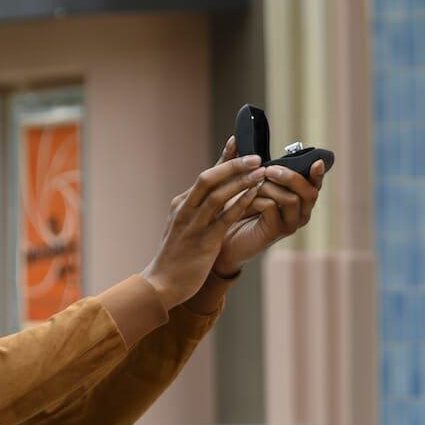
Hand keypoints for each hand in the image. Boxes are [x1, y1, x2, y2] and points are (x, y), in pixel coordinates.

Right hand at [140, 141, 264, 308]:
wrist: (162, 284)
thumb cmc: (178, 257)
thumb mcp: (186, 228)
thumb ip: (200, 211)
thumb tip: (221, 196)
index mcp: (182, 204)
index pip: (206, 175)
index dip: (224, 158)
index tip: (238, 140)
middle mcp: (185, 209)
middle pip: (209, 178)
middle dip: (233, 164)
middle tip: (256, 155)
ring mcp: (193, 224)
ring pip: (218, 194)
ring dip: (241, 181)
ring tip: (262, 172)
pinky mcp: (204, 241)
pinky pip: (225, 217)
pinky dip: (241, 203)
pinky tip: (256, 194)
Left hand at [212, 155, 330, 276]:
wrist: (223, 235)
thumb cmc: (235, 207)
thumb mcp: (240, 181)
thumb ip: (241, 162)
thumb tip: (235, 137)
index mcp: (298, 196)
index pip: (315, 183)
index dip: (318, 173)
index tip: (317, 161)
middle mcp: (300, 211)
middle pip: (309, 191)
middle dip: (290, 176)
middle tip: (269, 169)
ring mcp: (290, 223)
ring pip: (291, 199)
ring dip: (270, 187)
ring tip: (252, 186)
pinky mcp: (275, 232)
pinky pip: (273, 209)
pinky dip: (258, 199)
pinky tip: (246, 199)